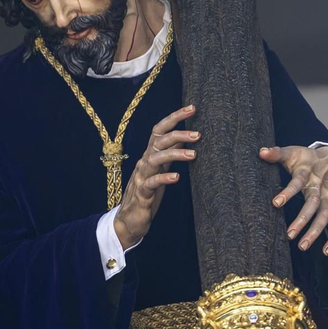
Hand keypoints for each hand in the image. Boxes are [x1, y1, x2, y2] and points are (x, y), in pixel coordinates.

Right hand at [112, 104, 197, 249]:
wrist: (129, 220)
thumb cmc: (148, 193)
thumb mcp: (161, 169)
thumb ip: (170, 153)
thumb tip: (185, 136)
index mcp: (150, 154)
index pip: (161, 130)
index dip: (175, 117)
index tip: (192, 108)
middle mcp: (144, 161)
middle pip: (158, 140)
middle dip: (179, 133)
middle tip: (198, 134)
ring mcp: (141, 177)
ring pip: (155, 159)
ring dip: (175, 154)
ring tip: (193, 155)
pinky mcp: (141, 194)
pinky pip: (151, 183)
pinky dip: (164, 178)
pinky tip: (176, 177)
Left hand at [259, 143, 327, 255]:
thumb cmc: (309, 158)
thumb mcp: (294, 152)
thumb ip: (277, 153)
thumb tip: (261, 152)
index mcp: (308, 172)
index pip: (298, 182)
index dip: (288, 192)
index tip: (276, 203)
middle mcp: (321, 186)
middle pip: (313, 203)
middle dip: (302, 219)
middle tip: (289, 235)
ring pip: (326, 215)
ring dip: (316, 231)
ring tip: (302, 246)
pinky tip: (326, 251)